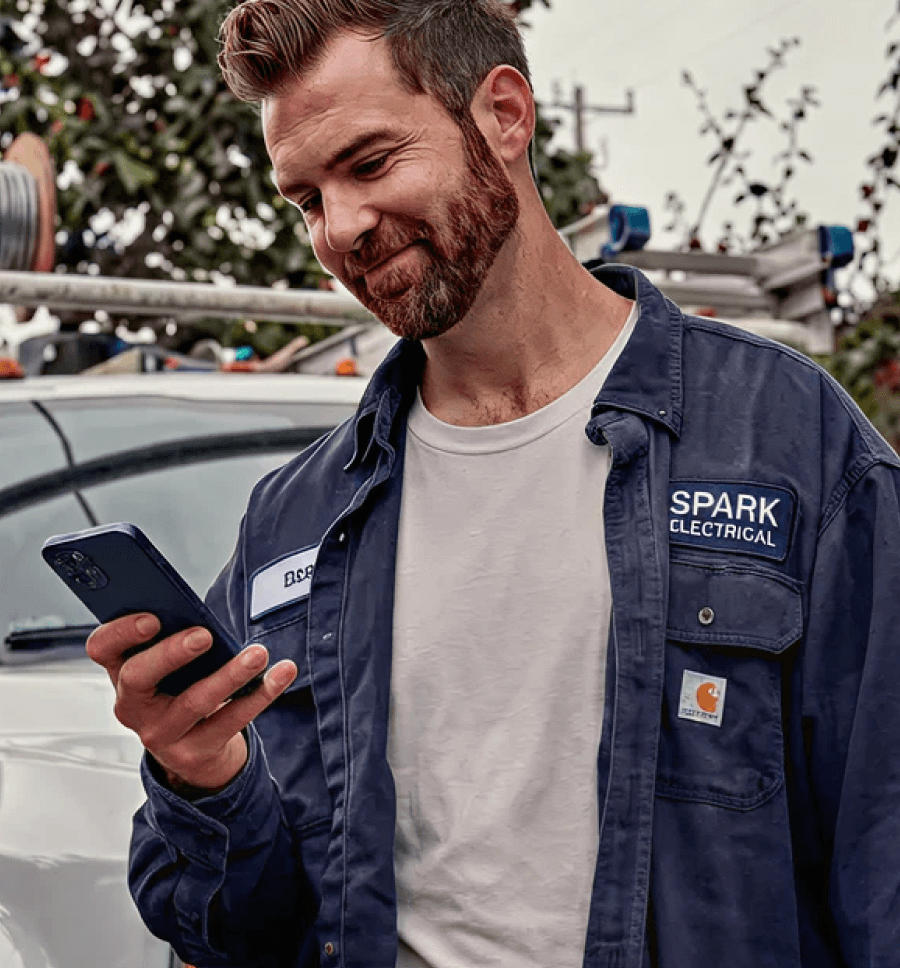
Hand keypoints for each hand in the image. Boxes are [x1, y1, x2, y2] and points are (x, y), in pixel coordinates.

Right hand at [86, 614, 296, 795]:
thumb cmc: (182, 689)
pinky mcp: (194, 752)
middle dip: (171, 653)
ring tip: (258, 654)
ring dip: (230, 674)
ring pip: (194, 701)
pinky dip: (261, 693)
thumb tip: (202, 617)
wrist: (196, 751)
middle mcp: (133, 705)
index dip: (122, 632)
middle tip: (204, 635)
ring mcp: (161, 733)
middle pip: (139, 676)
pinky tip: (282, 673)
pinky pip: (230, 720)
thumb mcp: (171, 665)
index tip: (153, 617)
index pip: (102, 648)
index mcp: (122, 672)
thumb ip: (175, 638)